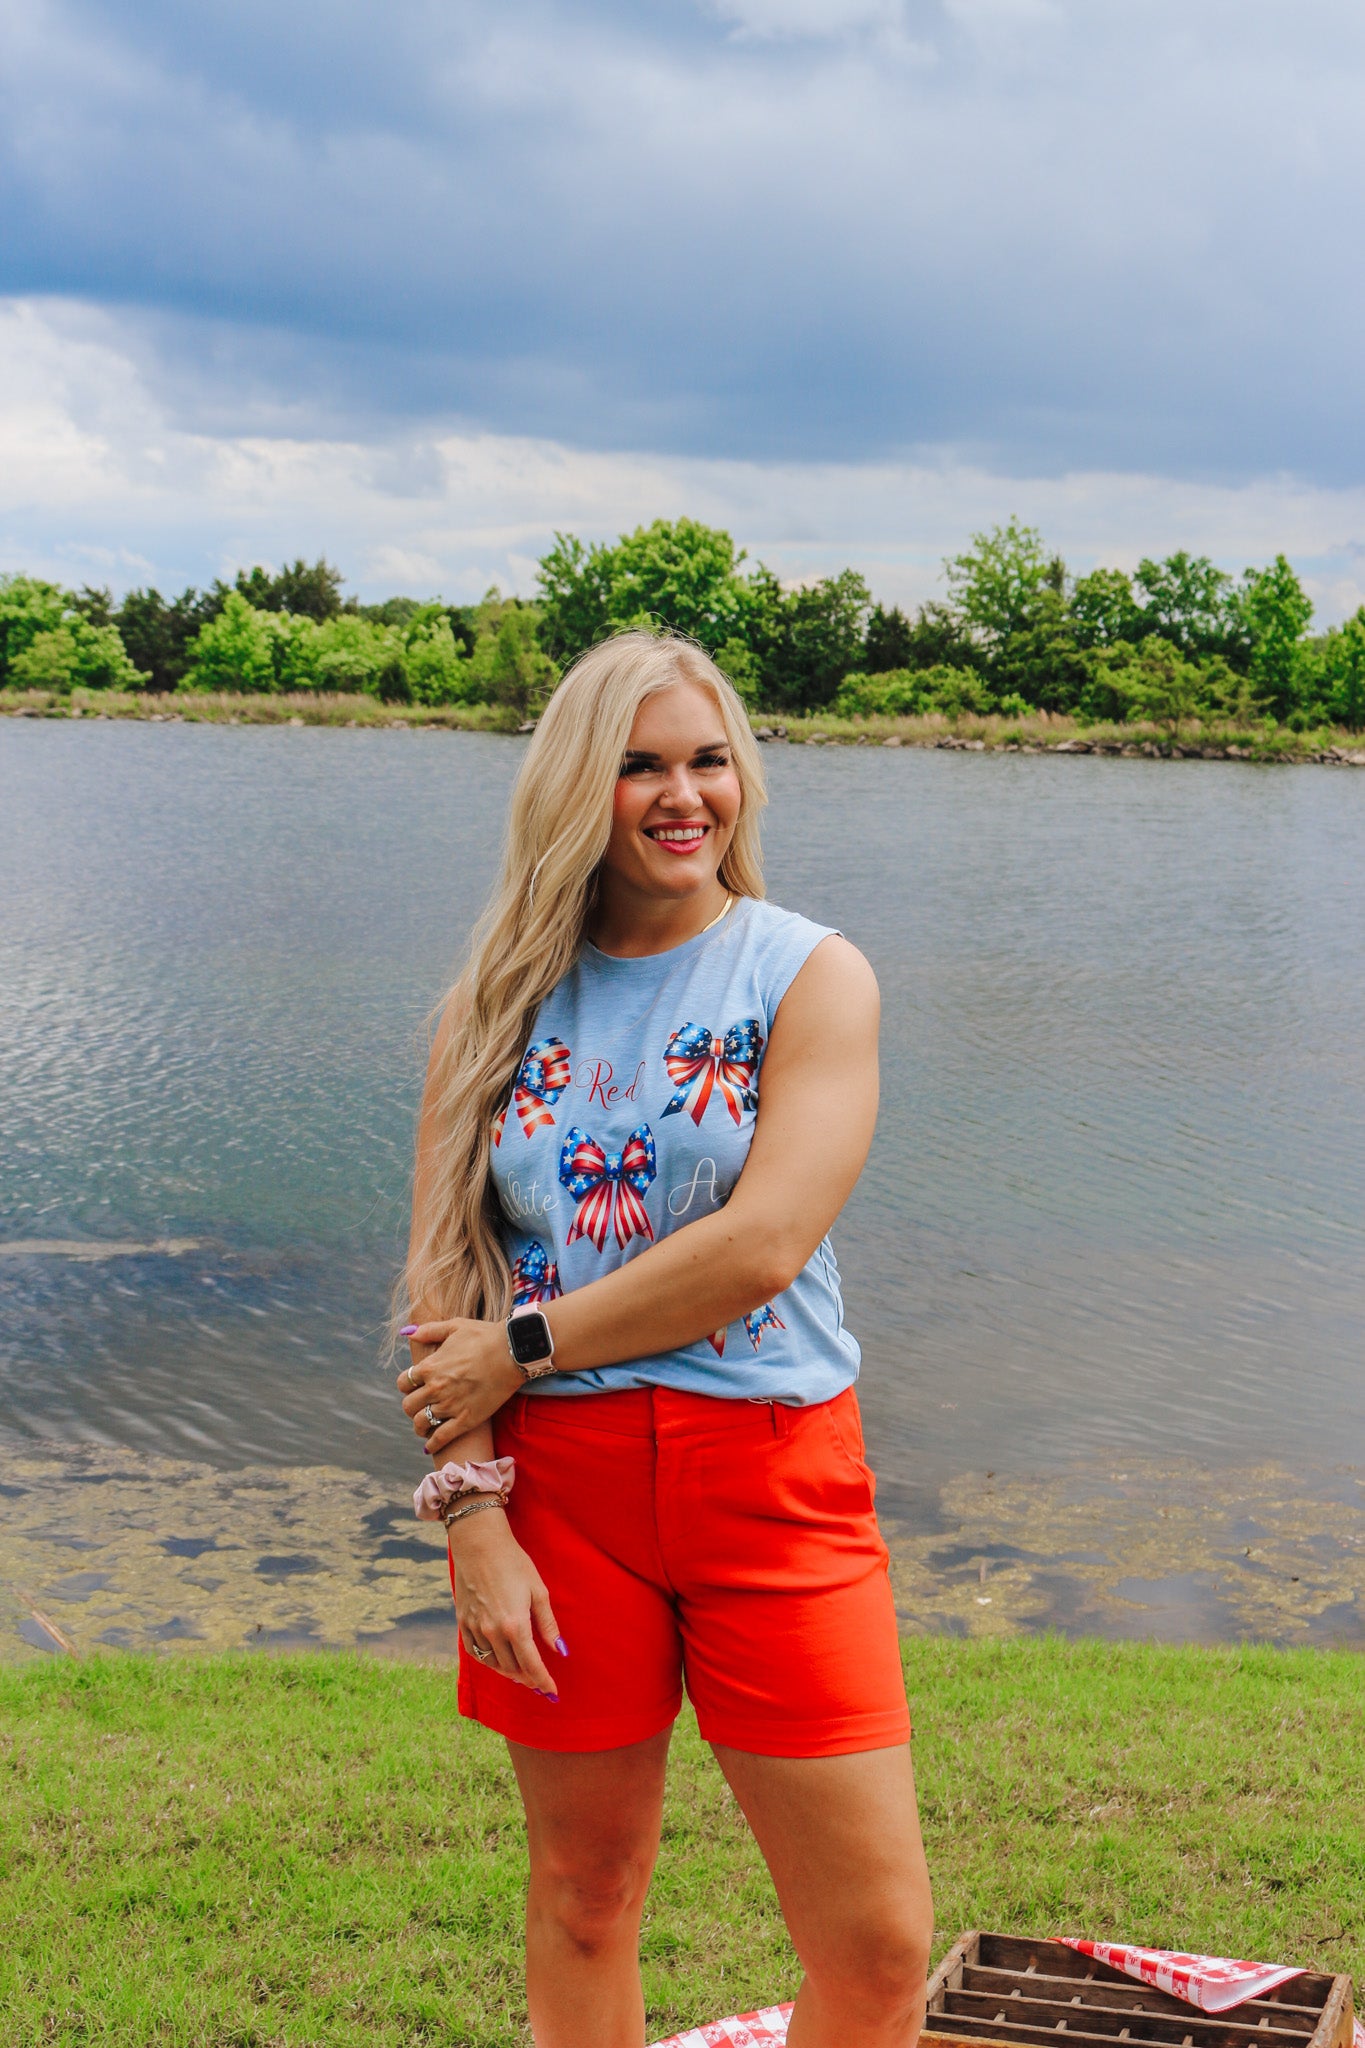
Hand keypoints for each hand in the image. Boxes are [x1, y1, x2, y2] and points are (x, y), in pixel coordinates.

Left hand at [399, 1318, 522, 1456]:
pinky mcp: (466, 1420)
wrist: (513, 1352)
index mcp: (430, 1367)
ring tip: (424, 1426)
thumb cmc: (485, 1336)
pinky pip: (441, 1438)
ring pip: (421, 1423)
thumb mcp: (455, 1326)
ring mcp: (450, 1406)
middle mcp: (436, 1388)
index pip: (403, 1383)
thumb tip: (409, 1333)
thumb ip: (429, 1330)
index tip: (414, 1388)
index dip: (406, 1386)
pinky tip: (430, 1446)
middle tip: (420, 1407)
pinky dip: (433, 1444)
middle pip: (409, 1406)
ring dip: (419, 1426)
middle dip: (412, 1406)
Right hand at [448, 1509, 566, 1696]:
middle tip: (539, 1682)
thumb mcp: (538, 1591)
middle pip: (512, 1668)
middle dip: (528, 1678)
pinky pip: (475, 1652)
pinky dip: (488, 1662)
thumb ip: (548, 1624)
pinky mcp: (462, 1622)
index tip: (552, 1693)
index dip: (543, 1681)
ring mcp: (475, 1628)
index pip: (532, 1665)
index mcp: (515, 1625)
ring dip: (509, 1672)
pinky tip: (497, 1661)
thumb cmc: (514, 1563)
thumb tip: (560, 1650)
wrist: (479, 1544)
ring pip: (493, 1664)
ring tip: (521, 1674)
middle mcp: (493, 1632)